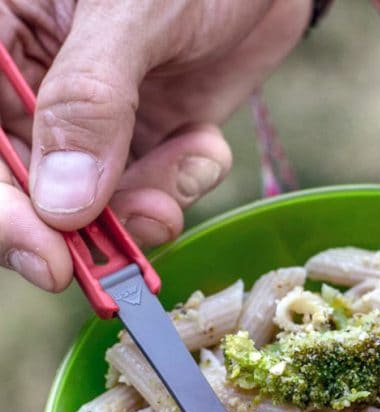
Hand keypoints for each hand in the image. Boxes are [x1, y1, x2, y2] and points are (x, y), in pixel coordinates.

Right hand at [0, 0, 310, 290]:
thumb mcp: (129, 13)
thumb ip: (90, 102)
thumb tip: (64, 203)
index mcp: (2, 41)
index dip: (5, 215)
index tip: (49, 261)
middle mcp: (38, 89)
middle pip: (30, 191)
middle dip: (85, 231)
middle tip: (127, 255)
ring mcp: (98, 121)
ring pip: (101, 205)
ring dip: (146, 206)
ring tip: (184, 165)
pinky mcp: (149, 137)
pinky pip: (157, 190)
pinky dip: (185, 181)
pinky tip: (203, 142)